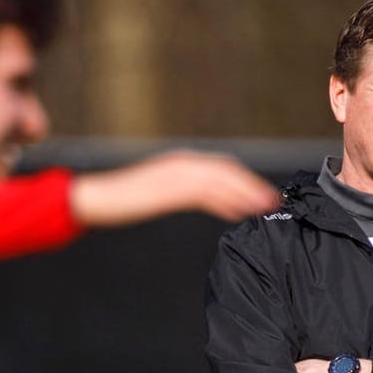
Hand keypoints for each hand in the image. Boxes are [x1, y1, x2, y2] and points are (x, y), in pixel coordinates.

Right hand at [68, 149, 278, 227]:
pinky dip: (226, 202)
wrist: (98, 197)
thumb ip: (186, 193)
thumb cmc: (126, 198)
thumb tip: (215, 202)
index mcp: (180, 161)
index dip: (245, 179)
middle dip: (252, 185)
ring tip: (265, 205)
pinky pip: (205, 194)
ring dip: (246, 193)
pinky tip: (240, 212)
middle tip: (274, 198)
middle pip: (226, 170)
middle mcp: (181, 162)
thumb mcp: (161, 191)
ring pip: (220, 181)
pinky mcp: (169, 189)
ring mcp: (175, 174)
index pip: (221, 167)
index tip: (264, 191)